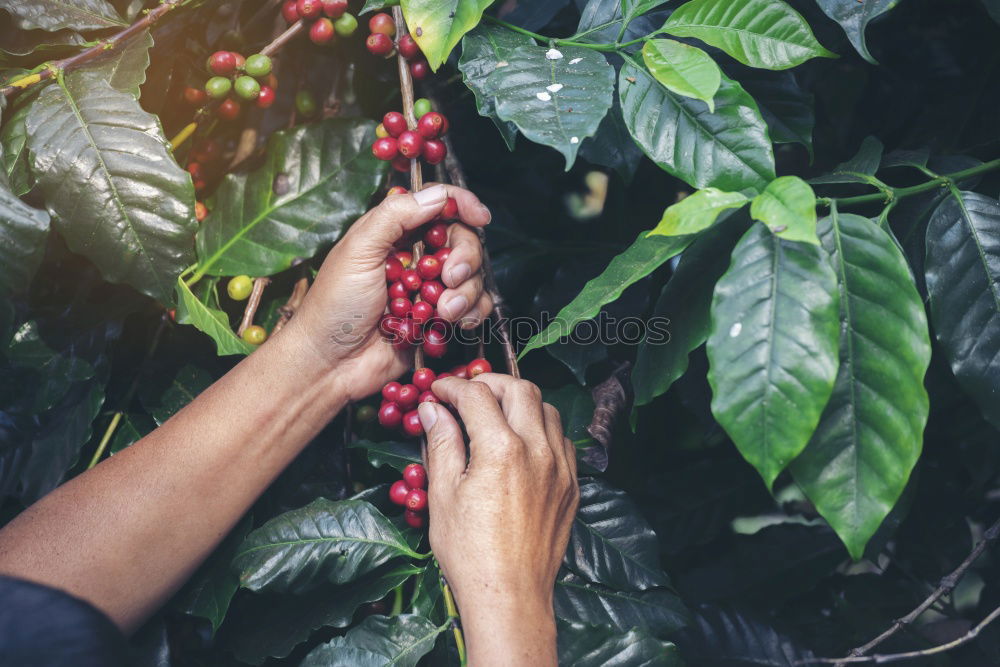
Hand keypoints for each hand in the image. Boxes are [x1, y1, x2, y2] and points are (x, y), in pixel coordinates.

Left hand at [284, 184, 491, 400]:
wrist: (331, 363)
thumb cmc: (335, 305)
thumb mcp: (358, 250)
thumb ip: (395, 216)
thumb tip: (437, 195)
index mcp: (394, 233)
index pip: (437, 206)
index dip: (462, 205)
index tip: (479, 216)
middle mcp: (416, 258)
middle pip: (462, 241)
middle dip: (465, 258)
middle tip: (450, 277)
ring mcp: (430, 289)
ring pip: (472, 277)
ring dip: (466, 293)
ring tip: (442, 312)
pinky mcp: (439, 319)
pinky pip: (474, 308)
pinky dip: (471, 313)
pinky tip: (452, 323)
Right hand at [418, 375, 578, 666]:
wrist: (510, 596)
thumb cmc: (470, 552)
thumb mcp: (443, 494)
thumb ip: (441, 443)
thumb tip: (433, 410)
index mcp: (501, 449)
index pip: (477, 395)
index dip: (452, 386)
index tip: (438, 392)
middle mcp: (538, 451)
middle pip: (520, 389)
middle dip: (491, 383)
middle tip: (467, 393)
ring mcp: (560, 468)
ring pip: (547, 409)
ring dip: (520, 402)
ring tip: (495, 413)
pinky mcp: (571, 486)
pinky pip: (562, 440)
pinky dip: (541, 428)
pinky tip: (521, 442)